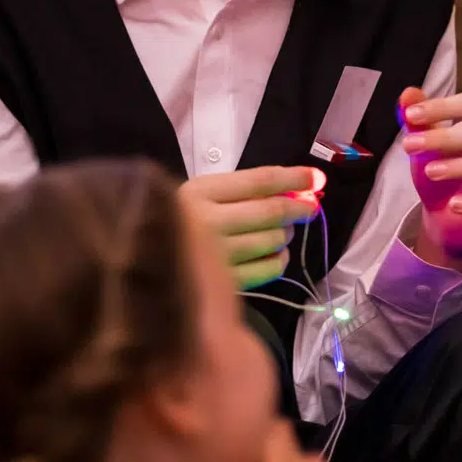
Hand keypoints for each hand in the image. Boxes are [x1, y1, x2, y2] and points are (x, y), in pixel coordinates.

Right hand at [179, 166, 321, 289]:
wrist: (146, 256)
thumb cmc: (179, 221)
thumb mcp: (200, 195)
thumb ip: (241, 191)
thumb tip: (296, 189)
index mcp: (198, 193)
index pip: (258, 181)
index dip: (292, 178)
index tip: (315, 178)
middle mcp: (206, 222)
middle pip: (269, 212)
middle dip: (298, 207)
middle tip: (310, 207)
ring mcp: (215, 255)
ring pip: (272, 240)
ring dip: (285, 234)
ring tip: (282, 231)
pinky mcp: (224, 283)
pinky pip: (268, 269)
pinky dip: (279, 260)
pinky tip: (276, 253)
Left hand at [399, 87, 461, 264]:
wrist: (457, 222)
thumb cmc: (448, 176)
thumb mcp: (430, 149)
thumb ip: (421, 123)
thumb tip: (408, 94)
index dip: (444, 107)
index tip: (411, 115)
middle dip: (448, 138)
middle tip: (411, 145)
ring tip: (431, 171)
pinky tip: (455, 205)